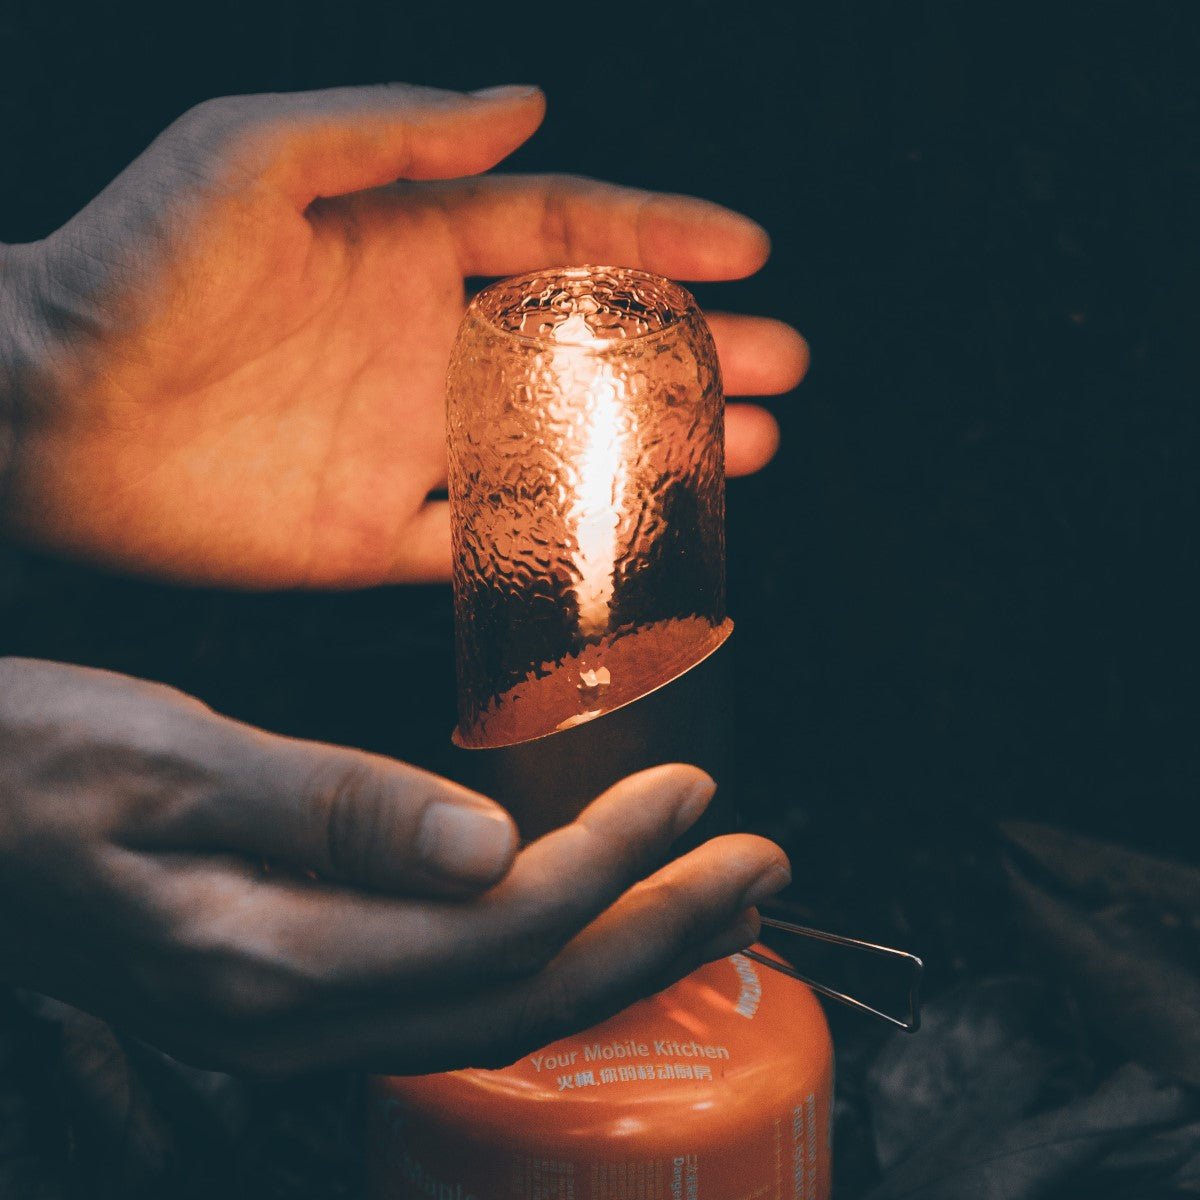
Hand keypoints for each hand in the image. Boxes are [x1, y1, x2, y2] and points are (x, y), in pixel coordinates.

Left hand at [0, 84, 808, 587]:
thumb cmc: (131, 268)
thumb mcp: (255, 156)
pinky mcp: (376, 531)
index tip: (745, 251)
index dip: (657, 237)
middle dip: (688, 351)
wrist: (38, 413)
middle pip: (586, 347)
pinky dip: (563, 539)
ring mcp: (408, 443)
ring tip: (751, 447)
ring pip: (561, 446)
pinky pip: (489, 540)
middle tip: (779, 364)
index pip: (561, 236)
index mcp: (407, 247)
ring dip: (657, 446)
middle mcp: (424, 344)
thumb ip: (393, 128)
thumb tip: (528, 102)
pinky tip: (634, 533)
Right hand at [0, 657, 789, 1075]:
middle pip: (528, 991)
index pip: (503, 922)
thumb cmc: (33, 771)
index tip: (693, 792)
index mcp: (274, 955)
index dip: (615, 860)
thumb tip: (487, 843)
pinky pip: (454, 998)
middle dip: (661, 932)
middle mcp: (296, 1016)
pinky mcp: (293, 989)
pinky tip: (590, 926)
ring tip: (714, 906)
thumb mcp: (170, 761)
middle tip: (764, 872)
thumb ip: (329, 806)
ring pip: (501, 1008)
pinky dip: (546, 961)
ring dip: (620, 953)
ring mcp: (294, 1018)